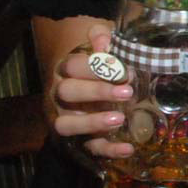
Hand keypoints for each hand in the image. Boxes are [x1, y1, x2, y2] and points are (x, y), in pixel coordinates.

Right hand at [49, 23, 134, 158]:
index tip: (123, 70)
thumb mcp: (100, 47)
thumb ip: (101, 37)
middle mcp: (60, 95)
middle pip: (67, 92)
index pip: (72, 65)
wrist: (87, 91)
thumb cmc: (99, 66)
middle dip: (96, 92)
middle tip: (126, 92)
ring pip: (66, 124)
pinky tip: (127, 148)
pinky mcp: (77, 140)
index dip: (95, 67)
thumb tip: (103, 41)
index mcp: (66, 70)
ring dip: (92, 123)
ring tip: (119, 120)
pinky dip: (107, 150)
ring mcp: (66, 118)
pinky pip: (88, 148)